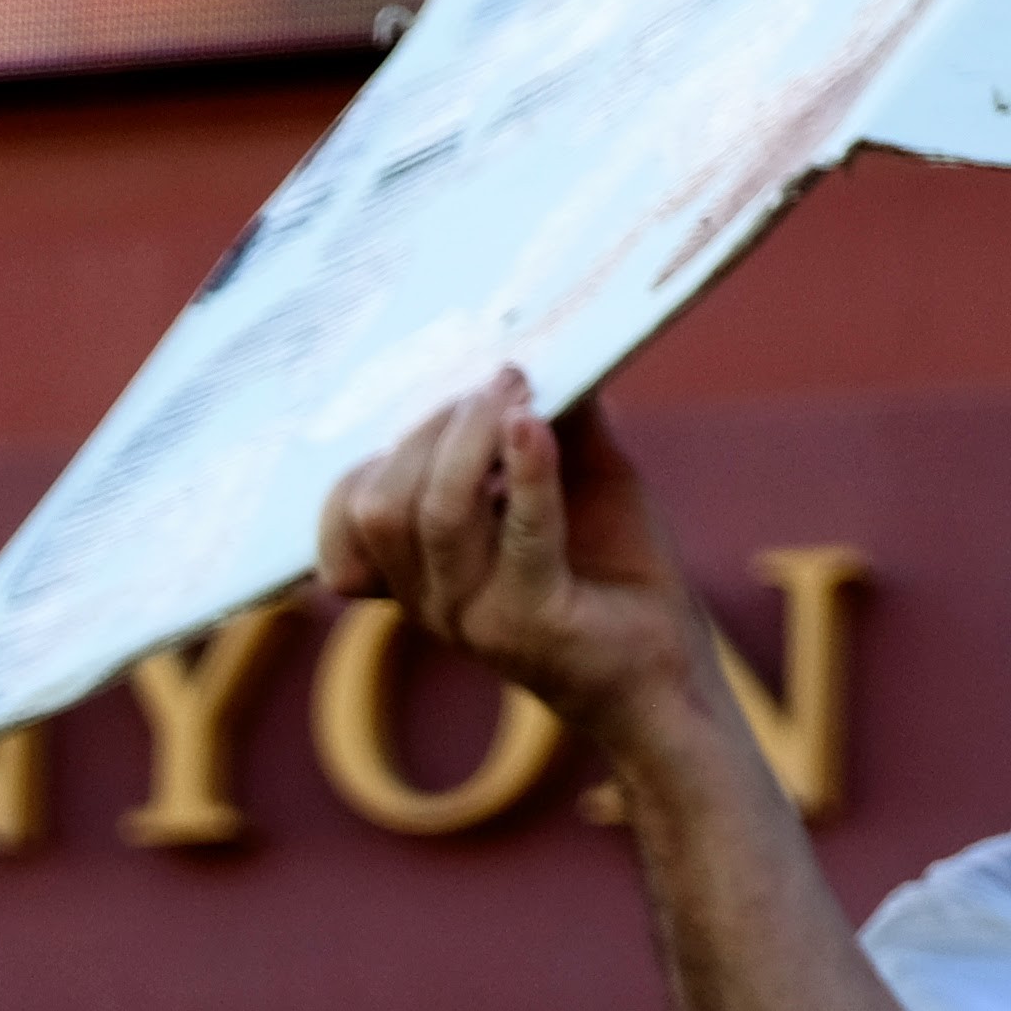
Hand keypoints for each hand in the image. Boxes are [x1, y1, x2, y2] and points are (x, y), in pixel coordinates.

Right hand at [309, 371, 706, 738]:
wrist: (665, 667)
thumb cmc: (613, 568)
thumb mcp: (577, 477)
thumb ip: (551, 420)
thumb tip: (541, 343)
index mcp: (412, 574)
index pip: (346, 511)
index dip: (384, 448)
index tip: (455, 400)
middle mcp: (425, 600)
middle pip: (381, 503)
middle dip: (434, 430)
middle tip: (500, 386)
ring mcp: (470, 618)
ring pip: (431, 515)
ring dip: (474, 440)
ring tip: (522, 399)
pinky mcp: (530, 625)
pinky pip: (518, 535)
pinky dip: (528, 471)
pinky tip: (537, 425)